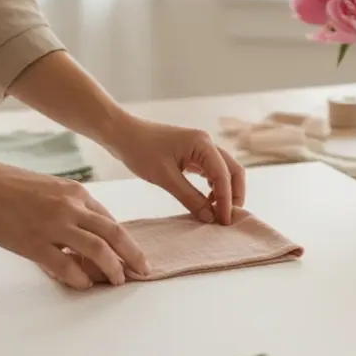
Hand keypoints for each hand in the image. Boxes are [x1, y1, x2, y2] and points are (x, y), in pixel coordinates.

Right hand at [0, 163, 149, 289]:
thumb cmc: (10, 186)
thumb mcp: (51, 188)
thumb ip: (71, 206)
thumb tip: (88, 229)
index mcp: (76, 193)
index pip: (110, 220)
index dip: (125, 240)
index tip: (132, 254)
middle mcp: (71, 207)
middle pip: (114, 233)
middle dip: (132, 255)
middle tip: (142, 270)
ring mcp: (53, 225)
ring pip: (97, 249)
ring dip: (112, 268)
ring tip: (117, 280)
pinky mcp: (34, 243)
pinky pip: (65, 265)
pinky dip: (80, 277)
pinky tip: (84, 284)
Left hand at [106, 117, 246, 224]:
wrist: (121, 134)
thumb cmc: (140, 150)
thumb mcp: (165, 178)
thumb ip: (190, 197)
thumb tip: (210, 217)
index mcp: (203, 144)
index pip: (224, 176)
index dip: (227, 200)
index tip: (224, 221)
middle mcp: (207, 144)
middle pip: (233, 171)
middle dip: (234, 195)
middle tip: (227, 218)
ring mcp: (201, 148)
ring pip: (224, 171)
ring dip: (225, 191)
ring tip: (216, 212)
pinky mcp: (192, 153)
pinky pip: (211, 171)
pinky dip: (213, 186)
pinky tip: (206, 200)